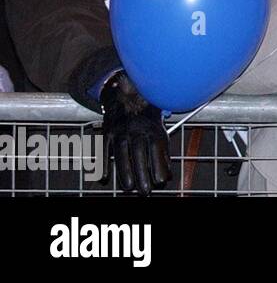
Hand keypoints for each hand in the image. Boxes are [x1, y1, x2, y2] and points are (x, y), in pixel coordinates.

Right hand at [101, 74, 169, 195]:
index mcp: (154, 128)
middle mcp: (137, 129)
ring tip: (128, 188)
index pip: (158, 150)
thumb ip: (163, 150)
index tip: (162, 181)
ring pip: (121, 154)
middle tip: (145, 191)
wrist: (128, 91)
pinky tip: (104, 178)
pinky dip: (102, 164)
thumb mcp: (161, 127)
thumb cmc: (148, 113)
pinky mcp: (107, 131)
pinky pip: (103, 149)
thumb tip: (168, 173)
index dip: (160, 166)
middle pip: (139, 154)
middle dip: (143, 175)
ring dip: (124, 172)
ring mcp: (120, 130)